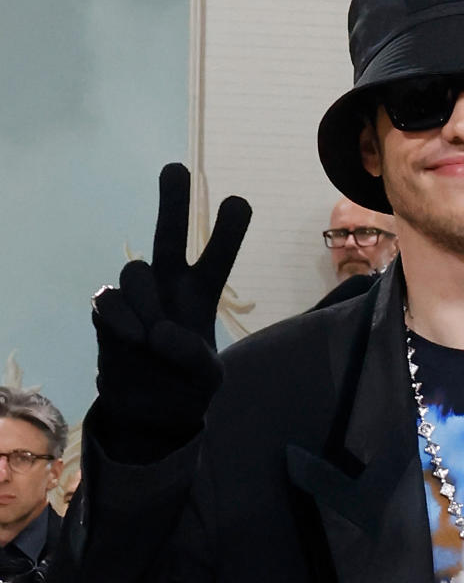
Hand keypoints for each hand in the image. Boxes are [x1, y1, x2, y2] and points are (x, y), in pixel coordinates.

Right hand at [92, 164, 251, 458]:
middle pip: (168, 236)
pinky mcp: (107, 314)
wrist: (151, 413)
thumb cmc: (186, 387)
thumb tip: (158, 331)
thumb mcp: (207, 380)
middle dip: (172, 203)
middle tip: (177, 169)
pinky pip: (109, 301)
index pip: (216, 257)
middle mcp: (167, 287)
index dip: (227, 232)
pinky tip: (135, 339)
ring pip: (136, 271)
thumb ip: (194, 357)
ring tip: (154, 337)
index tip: (237, 202)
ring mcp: (135, 298)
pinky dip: (122, 320)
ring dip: (148, 301)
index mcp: (200, 295)